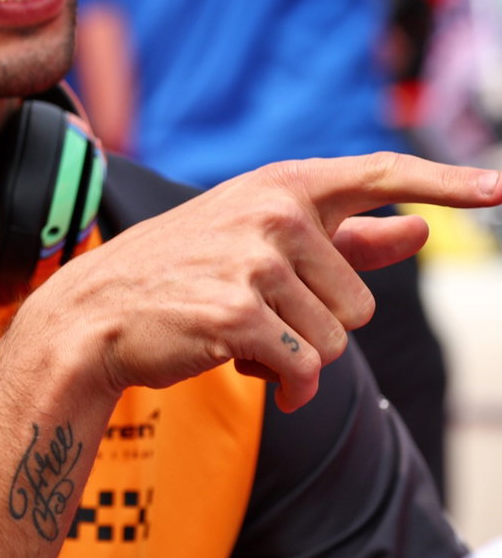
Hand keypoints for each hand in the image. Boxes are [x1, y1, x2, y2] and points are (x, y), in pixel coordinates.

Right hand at [16, 153, 500, 411]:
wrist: (97, 313)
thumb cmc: (181, 274)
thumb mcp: (257, 241)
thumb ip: (344, 236)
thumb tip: (422, 229)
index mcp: (279, 185)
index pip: (378, 174)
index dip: (445, 183)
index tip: (500, 189)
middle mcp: (272, 213)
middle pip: (362, 298)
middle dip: (321, 323)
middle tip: (258, 312)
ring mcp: (255, 261)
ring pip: (338, 339)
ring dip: (299, 356)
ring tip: (241, 336)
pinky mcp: (240, 313)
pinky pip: (306, 368)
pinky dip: (286, 384)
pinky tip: (242, 367)